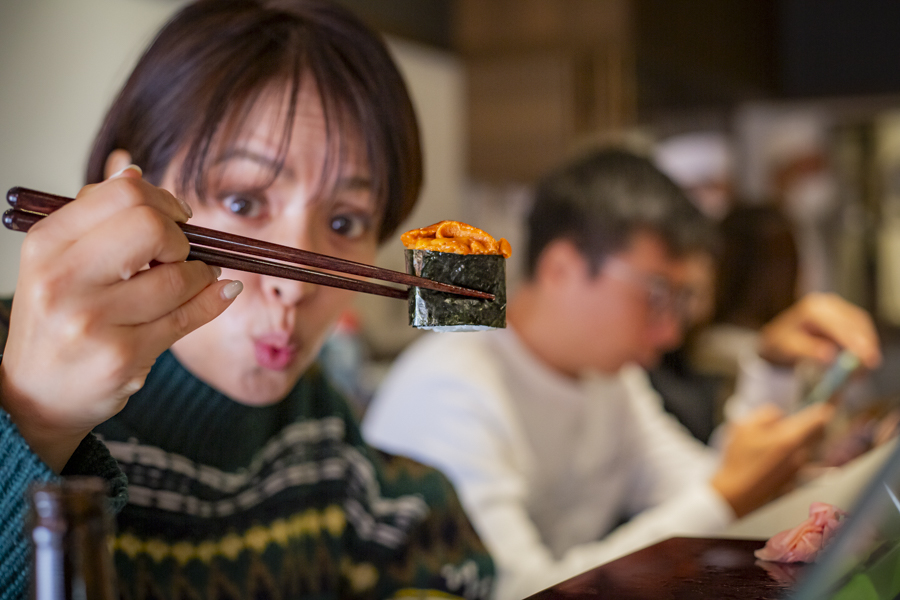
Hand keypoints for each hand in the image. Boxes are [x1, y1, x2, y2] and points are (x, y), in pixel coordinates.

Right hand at [0, 167, 241, 471]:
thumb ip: (97, 217)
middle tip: (179, 253)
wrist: (35, 395)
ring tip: (194, 278)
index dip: (163, 202)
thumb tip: (136, 173)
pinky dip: (214, 300)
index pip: (124, 195)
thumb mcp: (59, 261)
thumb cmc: (57, 318)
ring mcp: (93, 322)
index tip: (174, 219)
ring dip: (200, 274)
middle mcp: (63, 281)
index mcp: (46, 245)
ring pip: (178, 277)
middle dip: (180, 237)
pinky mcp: (124, 357)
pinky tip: (223, 291)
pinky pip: (189, 317)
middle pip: (151, 226)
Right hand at [711, 403, 832, 517]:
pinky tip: (782, 453)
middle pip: (820, 434)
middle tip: (814, 415)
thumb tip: (780, 415)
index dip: (825, 407)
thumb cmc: (739, 460)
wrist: (736, 493)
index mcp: (790, 438)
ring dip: (809, 438)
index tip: (829, 401)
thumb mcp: (745, 427)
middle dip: (818, 422)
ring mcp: (799, 469)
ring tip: (792, 434)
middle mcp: (801, 454)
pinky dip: (800, 453)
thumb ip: (766, 414)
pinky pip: (804, 461)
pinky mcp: (795, 479)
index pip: (818, 419)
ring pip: (813, 447)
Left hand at [758, 293, 880, 369]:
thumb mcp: (787, 347)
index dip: (852, 339)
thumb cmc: (781, 342)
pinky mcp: (846, 320)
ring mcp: (839, 310)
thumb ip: (807, 350)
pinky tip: (863, 361)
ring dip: (867, 345)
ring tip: (866, 367)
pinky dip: (864, 346)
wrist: (778, 339)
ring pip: (861, 326)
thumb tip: (829, 356)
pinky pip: (861, 331)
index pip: (837, 323)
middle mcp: (828, 305)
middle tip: (870, 364)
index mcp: (813, 309)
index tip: (863, 356)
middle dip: (865, 343)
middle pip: (854, 322)